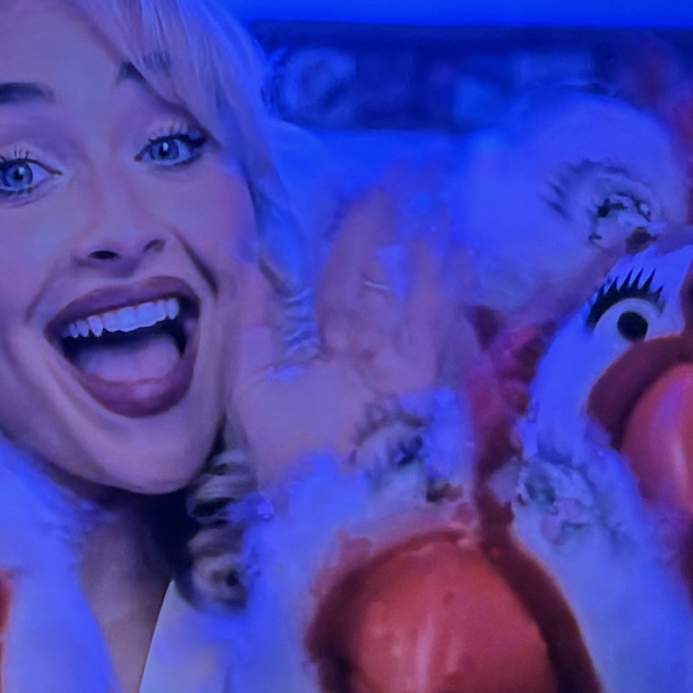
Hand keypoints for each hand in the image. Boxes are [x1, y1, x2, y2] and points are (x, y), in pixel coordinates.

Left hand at [230, 191, 457, 489]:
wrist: (335, 511)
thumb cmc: (286, 455)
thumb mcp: (253, 385)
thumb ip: (252, 323)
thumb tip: (245, 260)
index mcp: (317, 356)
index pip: (323, 289)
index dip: (326, 246)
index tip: (327, 197)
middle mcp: (357, 355)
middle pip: (363, 282)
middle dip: (369, 233)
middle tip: (381, 181)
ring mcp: (392, 363)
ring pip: (398, 291)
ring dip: (408, 243)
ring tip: (417, 191)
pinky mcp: (423, 375)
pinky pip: (431, 319)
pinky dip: (440, 281)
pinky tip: (447, 239)